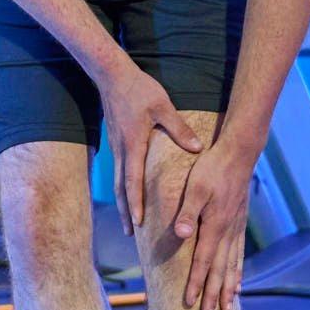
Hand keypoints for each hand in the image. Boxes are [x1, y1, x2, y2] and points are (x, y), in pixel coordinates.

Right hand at [99, 62, 203, 235]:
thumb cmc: (139, 89)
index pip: (132, 181)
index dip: (135, 203)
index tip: (138, 222)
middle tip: (130, 234)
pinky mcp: (116, 143)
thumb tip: (197, 148)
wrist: (112, 75)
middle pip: (121, 189)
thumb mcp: (162, 106)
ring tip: (128, 222)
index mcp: (133, 145)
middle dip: (125, 212)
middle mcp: (121, 151)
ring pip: (118, 182)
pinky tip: (129, 194)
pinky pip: (119, 171)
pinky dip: (123, 188)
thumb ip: (179, 129)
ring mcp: (116, 148)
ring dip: (122, 203)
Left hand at [169, 133, 255, 309]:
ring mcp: (236, 228)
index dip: (196, 283)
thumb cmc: (212, 169)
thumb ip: (187, 212)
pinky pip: (239, 254)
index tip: (189, 302)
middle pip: (220, 270)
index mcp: (215, 225)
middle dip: (213, 294)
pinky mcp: (239, 223)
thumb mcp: (195, 188)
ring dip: (228, 288)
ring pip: (232, 265)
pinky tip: (238, 282)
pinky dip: (238, 271)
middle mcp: (228, 231)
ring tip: (228, 308)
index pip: (203, 261)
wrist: (239, 154)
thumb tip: (180, 234)